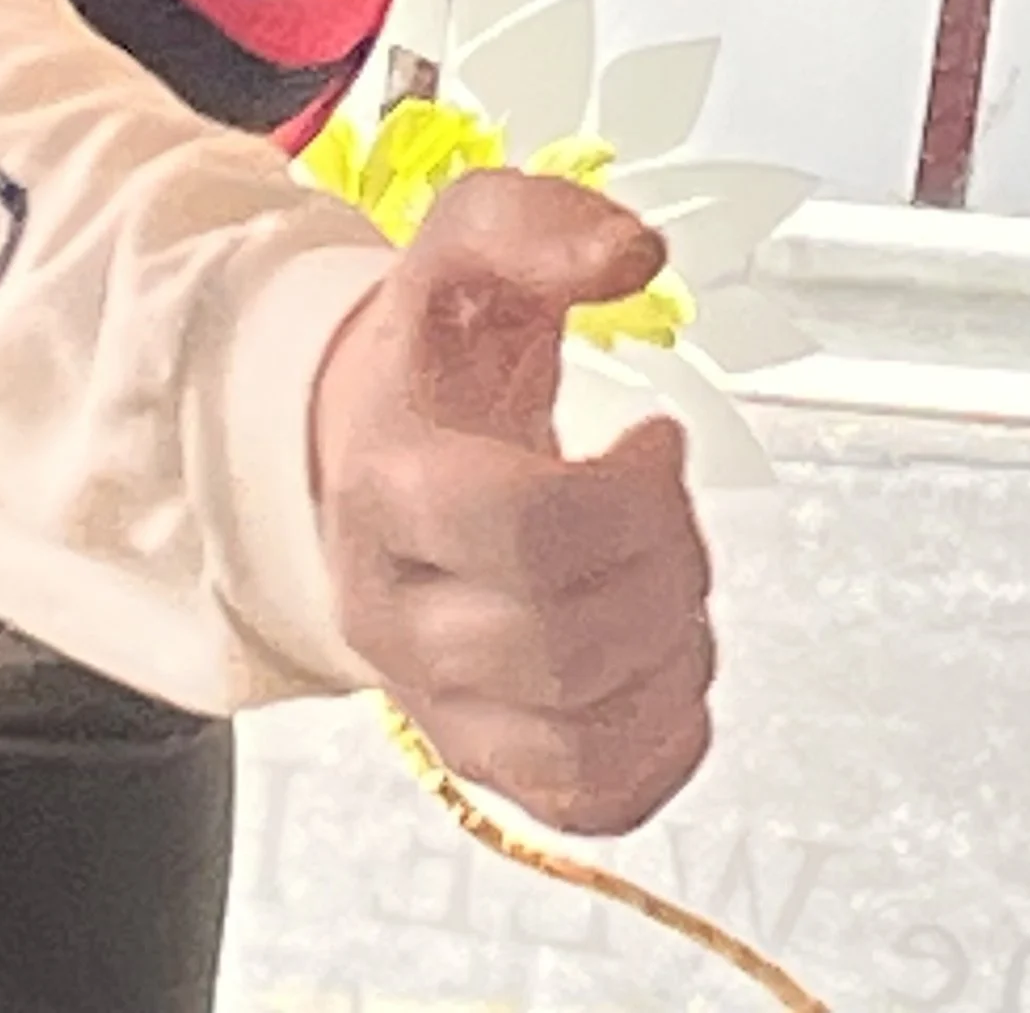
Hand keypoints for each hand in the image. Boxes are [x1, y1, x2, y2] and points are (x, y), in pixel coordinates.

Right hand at [309, 169, 714, 835]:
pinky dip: (666, 745)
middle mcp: (395, 613)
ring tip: (664, 573)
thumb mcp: (466, 248)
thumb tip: (631, 256)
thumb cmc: (428, 356)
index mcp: (387, 486)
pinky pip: (594, 803)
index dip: (633, 492)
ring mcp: (434, 699)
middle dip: (665, 565)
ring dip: (674, 652)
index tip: (654, 439)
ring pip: (587, 738)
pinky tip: (665, 660)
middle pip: (569, 641)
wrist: (356, 443)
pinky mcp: (482, 755)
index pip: (531, 530)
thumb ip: (542, 226)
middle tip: (666, 502)